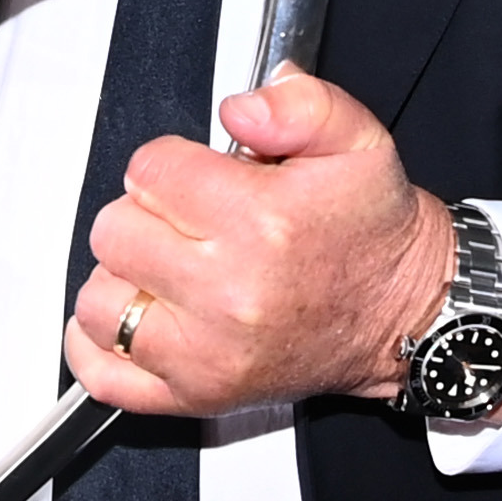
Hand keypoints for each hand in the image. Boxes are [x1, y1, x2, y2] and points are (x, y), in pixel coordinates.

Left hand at [64, 67, 458, 419]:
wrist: (402, 313)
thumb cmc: (370, 233)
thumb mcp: (358, 141)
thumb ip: (300, 105)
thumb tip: (239, 110)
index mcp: (262, 223)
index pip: (149, 171)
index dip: (173, 165)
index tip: (204, 179)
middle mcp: (229, 295)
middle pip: (115, 232)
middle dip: (146, 215)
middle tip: (192, 223)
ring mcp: (207, 355)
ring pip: (99, 301)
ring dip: (127, 278)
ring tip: (174, 270)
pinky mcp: (197, 395)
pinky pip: (105, 376)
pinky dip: (104, 347)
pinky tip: (141, 316)